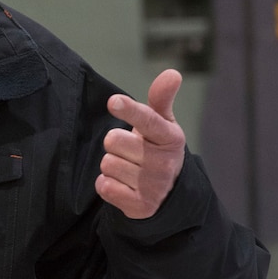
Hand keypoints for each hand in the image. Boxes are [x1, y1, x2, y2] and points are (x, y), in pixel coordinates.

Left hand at [95, 69, 186, 219]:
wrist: (168, 194)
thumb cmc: (157, 149)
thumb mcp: (162, 124)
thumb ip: (160, 99)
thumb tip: (173, 73)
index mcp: (170, 137)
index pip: (147, 121)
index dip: (129, 110)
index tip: (114, 101)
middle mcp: (164, 162)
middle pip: (113, 140)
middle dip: (115, 143)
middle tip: (129, 150)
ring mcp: (153, 186)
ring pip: (107, 164)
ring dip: (112, 165)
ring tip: (128, 168)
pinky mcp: (139, 205)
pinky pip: (105, 187)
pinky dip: (107, 185)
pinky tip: (122, 185)